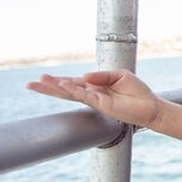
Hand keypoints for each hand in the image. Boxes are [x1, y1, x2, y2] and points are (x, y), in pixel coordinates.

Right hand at [27, 69, 159, 127]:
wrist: (150, 106)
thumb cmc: (137, 92)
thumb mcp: (120, 75)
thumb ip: (101, 75)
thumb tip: (84, 76)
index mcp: (95, 86)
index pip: (73, 83)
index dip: (59, 81)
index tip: (43, 77)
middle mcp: (92, 94)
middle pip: (66, 90)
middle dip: (49, 87)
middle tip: (30, 84)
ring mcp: (95, 100)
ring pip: (71, 94)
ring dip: (56, 88)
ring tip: (40, 83)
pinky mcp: (102, 105)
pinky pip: (85, 96)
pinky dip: (74, 90)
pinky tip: (63, 85)